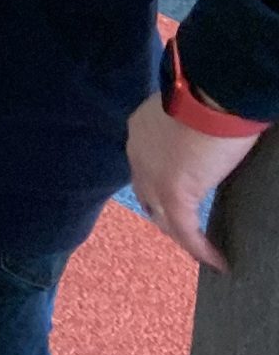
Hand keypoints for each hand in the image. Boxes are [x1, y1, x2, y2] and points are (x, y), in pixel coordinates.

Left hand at [127, 93, 257, 270]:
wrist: (211, 93)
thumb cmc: (208, 93)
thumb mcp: (189, 111)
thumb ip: (187, 130)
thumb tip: (206, 140)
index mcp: (140, 131)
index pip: (145, 166)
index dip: (158, 184)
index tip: (177, 194)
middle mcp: (137, 154)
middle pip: (147, 195)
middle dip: (163, 213)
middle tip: (185, 229)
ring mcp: (152, 176)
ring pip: (163, 216)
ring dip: (180, 234)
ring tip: (201, 250)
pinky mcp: (175, 194)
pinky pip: (185, 231)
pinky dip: (199, 248)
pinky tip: (217, 261)